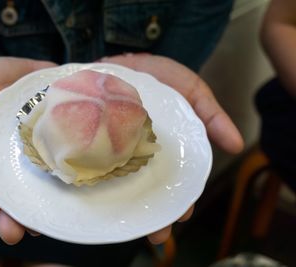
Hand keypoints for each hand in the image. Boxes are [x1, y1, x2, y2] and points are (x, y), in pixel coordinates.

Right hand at [0, 57, 56, 243]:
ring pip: (39, 186)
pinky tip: (68, 199)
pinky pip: (66, 166)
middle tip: (15, 234)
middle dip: (12, 214)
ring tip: (40, 226)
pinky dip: (66, 183)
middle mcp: (16, 157)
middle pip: (13, 190)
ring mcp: (43, 153)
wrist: (37, 66)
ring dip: (39, 208)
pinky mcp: (65, 145)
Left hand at [101, 53, 243, 243]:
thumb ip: (212, 115)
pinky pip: (89, 166)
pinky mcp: (88, 143)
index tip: (181, 216)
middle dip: (152, 213)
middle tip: (156, 233)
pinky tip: (92, 199)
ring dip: (122, 208)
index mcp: (162, 152)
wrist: (121, 58)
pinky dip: (90, 182)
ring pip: (118, 186)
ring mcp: (110, 152)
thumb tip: (237, 146)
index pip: (173, 183)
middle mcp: (136, 157)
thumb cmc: (160, 77)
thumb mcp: (192, 91)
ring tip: (124, 226)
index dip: (179, 201)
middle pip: (146, 191)